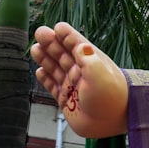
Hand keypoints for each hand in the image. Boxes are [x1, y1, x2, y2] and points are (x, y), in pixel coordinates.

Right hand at [30, 22, 127, 138]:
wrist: (113, 121)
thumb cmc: (111, 96)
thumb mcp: (100, 75)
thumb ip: (88, 60)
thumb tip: (81, 45)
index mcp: (92, 62)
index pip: (78, 45)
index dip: (68, 36)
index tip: (58, 26)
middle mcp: (82, 72)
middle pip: (63, 54)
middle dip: (52, 44)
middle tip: (40, 32)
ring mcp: (74, 85)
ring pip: (56, 68)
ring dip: (46, 58)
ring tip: (35, 48)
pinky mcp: (67, 99)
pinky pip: (53, 86)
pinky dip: (46, 78)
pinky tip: (39, 70)